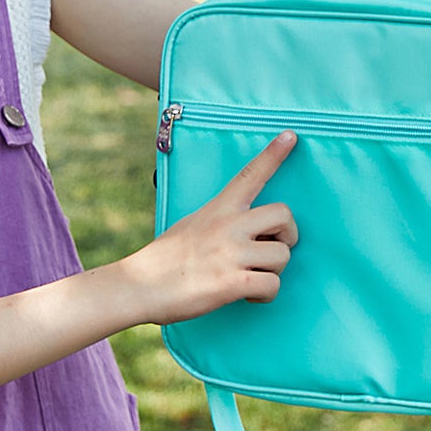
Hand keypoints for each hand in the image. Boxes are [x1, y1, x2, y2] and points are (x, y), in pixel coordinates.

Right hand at [124, 132, 297, 324]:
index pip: (251, 174)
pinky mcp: (231, 283)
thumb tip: (246, 229)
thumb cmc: (166, 258)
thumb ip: (221, 220)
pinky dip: (265, 294)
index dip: (274, 154)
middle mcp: (228, 225)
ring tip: (250, 278)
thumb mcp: (193, 223)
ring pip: (282, 256)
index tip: (290, 135)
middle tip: (271, 249)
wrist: (140, 285)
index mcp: (219, 208)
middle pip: (284, 215)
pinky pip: (273, 285)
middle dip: (288, 236)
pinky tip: (247, 295)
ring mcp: (230, 253)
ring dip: (273, 272)